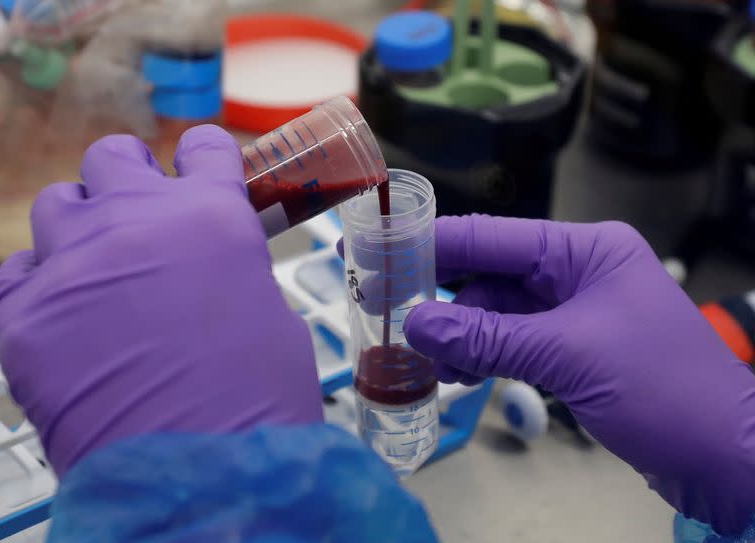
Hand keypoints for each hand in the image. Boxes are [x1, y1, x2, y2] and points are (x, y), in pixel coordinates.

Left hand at [0, 126, 322, 476]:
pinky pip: (22, 273)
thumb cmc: (257, 400)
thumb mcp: (270, 317)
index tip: (199, 173)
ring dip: (82, 226)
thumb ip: (231, 273)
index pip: (202, 147)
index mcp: (213, 216)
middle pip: (114, 157)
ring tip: (98, 268)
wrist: (199, 470)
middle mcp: (138, 221)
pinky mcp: (26, 313)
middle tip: (140, 216)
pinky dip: (45, 285)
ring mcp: (75, 262)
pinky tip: (66, 317)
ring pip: (59, 203)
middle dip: (129, 178)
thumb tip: (208, 274)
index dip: (203, 159)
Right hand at [404, 215, 754, 534]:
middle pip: (491, 275)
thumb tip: (414, 324)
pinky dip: (486, 356)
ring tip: (432, 365)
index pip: (493, 238)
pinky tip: (463, 375)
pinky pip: (515, 341)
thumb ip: (486, 338)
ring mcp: (576, 310)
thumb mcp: (565, 355)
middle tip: (396, 320)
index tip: (377, 248)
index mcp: (585, 250)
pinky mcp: (575, 347)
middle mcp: (578, 270)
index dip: (432, 243)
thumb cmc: (658, 388)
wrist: (725, 455)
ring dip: (463, 336)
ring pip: (499, 313)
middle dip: (445, 301)